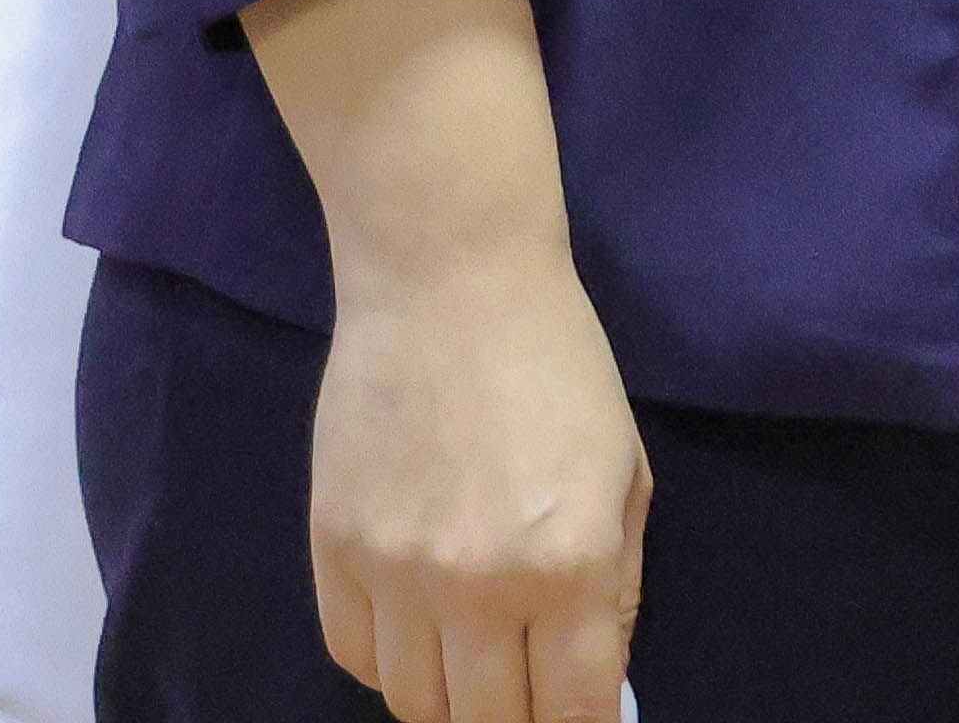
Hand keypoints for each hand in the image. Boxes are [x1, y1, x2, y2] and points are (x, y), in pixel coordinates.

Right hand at [302, 251, 647, 722]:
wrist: (449, 281)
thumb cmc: (558, 367)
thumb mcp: (625, 473)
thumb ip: (616, 588)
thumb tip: (601, 683)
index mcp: (568, 564)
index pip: (572, 709)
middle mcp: (477, 585)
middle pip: (487, 722)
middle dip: (518, 722)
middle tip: (530, 693)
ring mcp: (396, 572)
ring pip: (414, 702)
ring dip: (452, 700)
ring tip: (475, 664)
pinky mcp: (333, 549)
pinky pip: (353, 655)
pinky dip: (389, 663)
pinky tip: (419, 631)